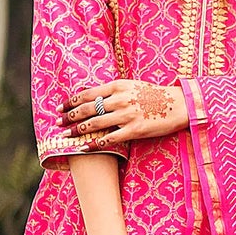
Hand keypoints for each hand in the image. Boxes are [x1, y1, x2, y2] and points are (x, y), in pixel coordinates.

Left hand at [60, 80, 188, 147]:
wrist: (178, 104)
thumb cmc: (154, 95)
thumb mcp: (131, 86)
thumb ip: (113, 91)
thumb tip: (92, 96)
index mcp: (117, 86)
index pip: (87, 93)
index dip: (71, 101)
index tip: (60, 107)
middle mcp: (119, 99)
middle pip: (87, 108)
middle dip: (69, 116)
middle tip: (57, 123)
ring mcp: (126, 114)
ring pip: (95, 124)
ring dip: (77, 130)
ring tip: (65, 136)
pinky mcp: (134, 129)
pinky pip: (109, 139)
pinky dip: (94, 144)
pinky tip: (84, 148)